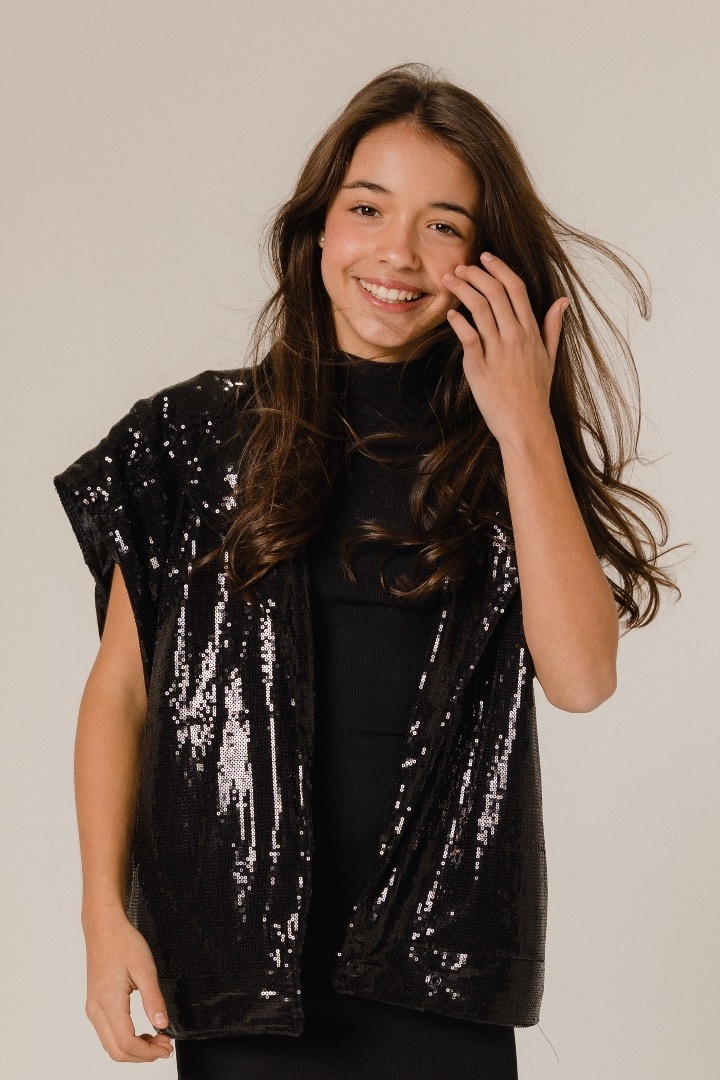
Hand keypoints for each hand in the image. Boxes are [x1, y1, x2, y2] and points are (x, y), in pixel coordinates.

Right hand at [83, 909, 173, 1061]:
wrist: (103, 928)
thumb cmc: (123, 942)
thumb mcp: (145, 968)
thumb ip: (154, 999)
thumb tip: (162, 1024)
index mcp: (108, 1002)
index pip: (126, 1043)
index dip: (148, 1052)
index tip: (166, 1047)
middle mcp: (96, 1010)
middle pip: (116, 1051)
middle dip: (142, 1055)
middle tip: (164, 1046)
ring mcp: (93, 1009)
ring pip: (111, 1045)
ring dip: (134, 1049)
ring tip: (157, 1039)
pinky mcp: (95, 1005)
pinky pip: (108, 1034)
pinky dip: (125, 1040)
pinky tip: (142, 1032)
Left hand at [443, 252, 568, 447]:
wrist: (525, 424)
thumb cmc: (535, 393)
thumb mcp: (550, 357)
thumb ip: (552, 327)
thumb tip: (562, 301)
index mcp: (531, 331)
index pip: (516, 288)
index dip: (499, 268)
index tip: (485, 257)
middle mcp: (515, 336)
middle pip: (495, 292)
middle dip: (475, 273)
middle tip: (461, 266)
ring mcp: (497, 350)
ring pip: (479, 308)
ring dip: (462, 289)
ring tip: (450, 280)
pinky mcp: (479, 366)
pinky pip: (467, 336)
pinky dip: (457, 320)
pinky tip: (450, 313)